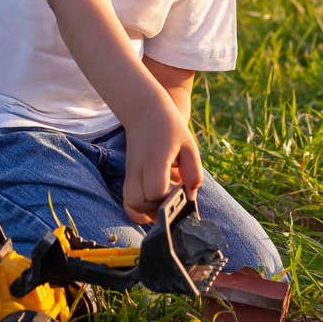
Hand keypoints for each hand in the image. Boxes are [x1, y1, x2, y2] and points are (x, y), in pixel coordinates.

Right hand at [122, 94, 202, 223]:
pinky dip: (138, 208)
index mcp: (155, 159)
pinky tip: (154, 204)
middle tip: (172, 203)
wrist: (144, 110)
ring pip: (131, 204)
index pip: (156, 191)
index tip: (181, 192)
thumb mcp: (189, 146)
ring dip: (147, 212)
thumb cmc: (169, 127)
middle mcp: (138, 168)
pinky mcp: (129, 175)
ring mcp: (131, 172)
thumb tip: (190, 197)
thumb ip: (194, 173)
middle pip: (139, 202)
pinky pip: (128, 199)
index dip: (170, 199)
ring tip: (163, 207)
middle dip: (157, 210)